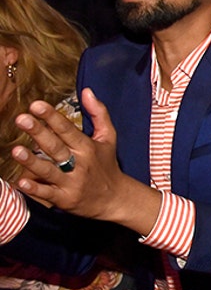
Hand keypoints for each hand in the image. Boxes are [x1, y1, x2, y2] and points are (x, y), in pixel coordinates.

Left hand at [10, 89, 132, 221]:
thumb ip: (99, 113)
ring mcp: (71, 182)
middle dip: (39, 133)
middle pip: (56, 146)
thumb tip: (87, 91)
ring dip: (32, 161)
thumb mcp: (108, 137)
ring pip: (49, 170)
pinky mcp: (65, 199)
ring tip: (16, 150)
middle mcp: (79, 163)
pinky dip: (35, 188)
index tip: (36, 105)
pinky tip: (21, 181)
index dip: (52, 116)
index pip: (67, 129)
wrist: (115, 198)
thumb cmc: (107, 164)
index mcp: (87, 147)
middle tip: (22, 119)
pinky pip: (47, 193)